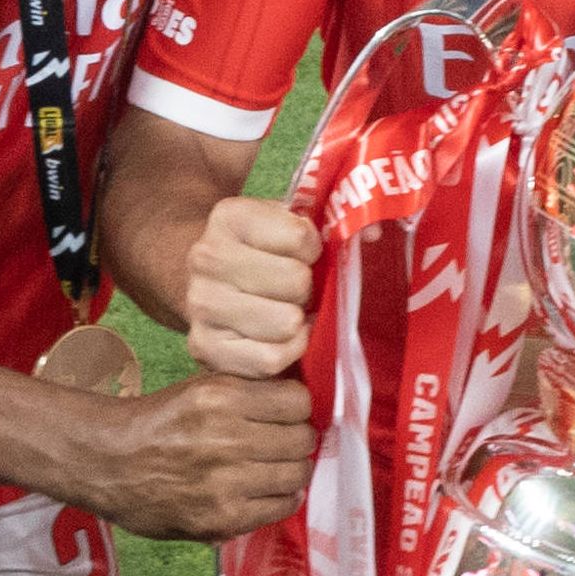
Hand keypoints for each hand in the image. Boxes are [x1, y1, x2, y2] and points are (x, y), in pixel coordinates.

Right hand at [78, 364, 319, 540]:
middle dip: (297, 439)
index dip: (296, 408)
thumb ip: (247, 393)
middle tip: (284, 444)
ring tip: (276, 469)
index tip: (287, 414)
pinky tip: (267, 492)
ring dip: (292, 471)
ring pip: (297, 475)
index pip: (297, 402)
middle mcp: (226, 439)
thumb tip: (299, 402)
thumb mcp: (200, 388)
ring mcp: (226, 483)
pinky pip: (281, 507)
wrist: (108, 463)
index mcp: (221, 398)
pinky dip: (281, 499)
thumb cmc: (158, 421)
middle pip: (301, 439)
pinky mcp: (222, 519)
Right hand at [182, 193, 318, 379]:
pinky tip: (279, 339)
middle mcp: (206, 257)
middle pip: (296, 281)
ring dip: (297, 324)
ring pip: (285, 323)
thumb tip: (373, 231)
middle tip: (295, 291)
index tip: (305, 255)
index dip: (315, 250)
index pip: (302, 237)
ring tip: (287, 313)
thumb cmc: (265, 256)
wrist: (215, 288)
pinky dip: (286, 353)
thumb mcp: (290, 225)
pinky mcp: (203, 346)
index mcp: (231, 216)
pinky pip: (270, 359)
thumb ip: (333, 220)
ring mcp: (200, 304)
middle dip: (306, 289)